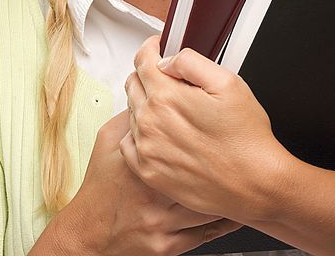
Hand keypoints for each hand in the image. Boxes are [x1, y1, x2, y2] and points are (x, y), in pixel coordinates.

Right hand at [37, 109, 240, 255]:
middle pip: (202, 167)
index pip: (180, 132)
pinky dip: (225, 219)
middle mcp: (153, 191)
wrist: (89, 232)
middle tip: (242, 146)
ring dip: (229, 188)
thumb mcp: (107, 141)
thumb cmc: (100, 186)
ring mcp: (162, 220)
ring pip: (210, 201)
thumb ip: (131, 115)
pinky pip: (206, 232)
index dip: (203, 122)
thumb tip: (155, 93)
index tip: (219, 118)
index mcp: (143, 159)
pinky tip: (237, 208)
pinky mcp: (168, 243)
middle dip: (223, 155)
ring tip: (245, 175)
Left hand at [121, 36, 288, 224]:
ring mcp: (147, 149)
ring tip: (173, 106)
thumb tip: (167, 60)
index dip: (150, 48)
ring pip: (131, 112)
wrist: (255, 184)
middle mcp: (150, 123)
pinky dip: (139, 132)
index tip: (157, 47)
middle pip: (133, 84)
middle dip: (148, 73)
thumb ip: (190, 62)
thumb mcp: (227, 82)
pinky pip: (130, 142)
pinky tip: (161, 132)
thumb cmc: (246, 137)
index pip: (142, 61)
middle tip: (169, 76)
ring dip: (145, 102)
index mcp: (166, 97)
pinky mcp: (149, 172)